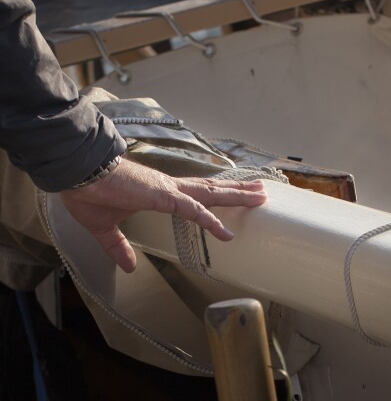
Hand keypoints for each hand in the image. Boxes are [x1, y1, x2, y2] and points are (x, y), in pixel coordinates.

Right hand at [59, 158, 267, 272]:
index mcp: (160, 194)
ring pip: (211, 194)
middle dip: (238, 192)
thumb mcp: (106, 228)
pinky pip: (192, 210)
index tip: (235, 197)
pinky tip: (225, 231)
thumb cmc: (89, 193)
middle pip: (213, 190)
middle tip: (261, 192)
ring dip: (236, 197)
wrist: (77, 175)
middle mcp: (171, 189)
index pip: (197, 196)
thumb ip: (119, 247)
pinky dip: (210, 220)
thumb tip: (127, 266)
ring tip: (259, 197)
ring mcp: (169, 191)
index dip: (217, 197)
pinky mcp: (162, 196)